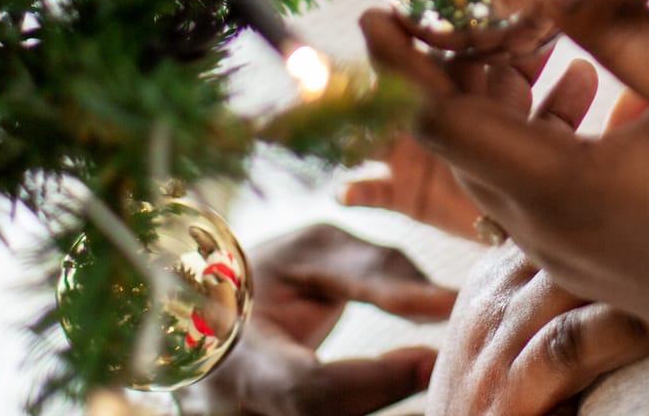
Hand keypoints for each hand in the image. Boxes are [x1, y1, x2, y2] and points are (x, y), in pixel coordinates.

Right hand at [200, 225, 455, 415]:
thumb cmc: (262, 266)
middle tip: (439, 372)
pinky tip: (402, 392)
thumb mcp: (315, 248)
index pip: (307, 388)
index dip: (377, 382)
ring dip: (383, 410)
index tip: (431, 358)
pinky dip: (367, 410)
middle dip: (387, 402)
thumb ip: (380, 273)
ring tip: (425, 381)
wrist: (201, 302)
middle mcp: (233, 406)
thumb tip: (448, 303)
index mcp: (236, 353)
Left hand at [362, 0, 648, 415]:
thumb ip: (624, 32)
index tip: (369, 12)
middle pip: (457, 143)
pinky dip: (521, 135)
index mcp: (561, 188)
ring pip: (493, 168)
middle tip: (430, 2)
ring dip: (483, 102)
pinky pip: (529, 192)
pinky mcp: (594, 264)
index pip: (444, 119)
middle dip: (434, 71)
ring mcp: (569, 257)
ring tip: (495, 31)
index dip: (398, 64)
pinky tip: (558, 88)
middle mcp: (547, 232)